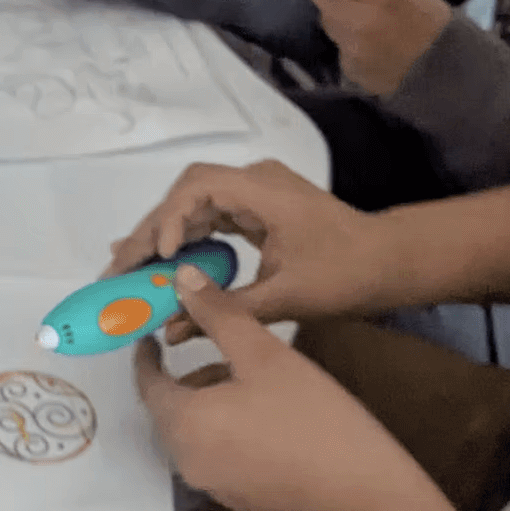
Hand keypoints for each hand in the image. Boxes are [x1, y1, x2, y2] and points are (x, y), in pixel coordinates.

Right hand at [105, 158, 411, 335]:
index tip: (158, 257)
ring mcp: (255, 193)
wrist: (392, 263)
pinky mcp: (257, 210)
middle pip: (186, 194)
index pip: (198, 188)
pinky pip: (210, 217)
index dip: (169, 219)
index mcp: (262, 190)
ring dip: (162, 235)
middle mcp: (254, 181)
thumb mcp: (285, 298)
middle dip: (150, 231)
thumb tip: (169, 329)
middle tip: (116, 269)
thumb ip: (223, 310)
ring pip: (193, 205)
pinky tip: (161, 261)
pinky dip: (185, 239)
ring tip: (126, 267)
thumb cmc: (346, 276)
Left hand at [134, 270, 462, 510]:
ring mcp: (215, 488)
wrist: (369, 501)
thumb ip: (219, 315)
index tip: (153, 334)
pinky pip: (218, 457)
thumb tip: (180, 278)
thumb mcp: (266, 356)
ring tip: (252, 379)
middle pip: (170, 411)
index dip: (147, 356)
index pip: (148, 384)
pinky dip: (227, 431)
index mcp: (184, 425)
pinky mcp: (242, 504)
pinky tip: (269, 418)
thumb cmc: (314, 418)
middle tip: (219, 350)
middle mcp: (188, 462)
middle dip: (185, 378)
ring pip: (195, 434)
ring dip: (209, 403)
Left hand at [310, 0, 452, 97]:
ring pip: (326, 20)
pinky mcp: (350, 67)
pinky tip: (364, 40)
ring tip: (356, 15)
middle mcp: (362, 20)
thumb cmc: (426, 17)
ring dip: (335, 12)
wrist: (443, 66)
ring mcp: (353, 47)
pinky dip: (346, 39)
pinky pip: (337, 44)